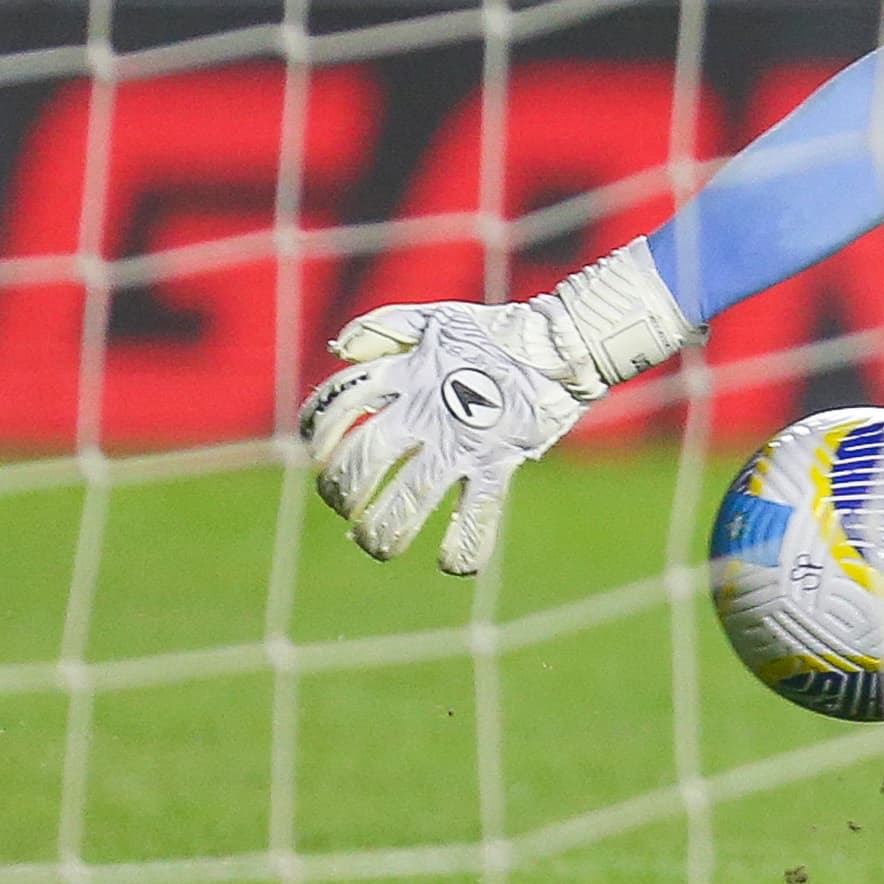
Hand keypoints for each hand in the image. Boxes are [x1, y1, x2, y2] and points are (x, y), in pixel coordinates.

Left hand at [294, 245, 687, 574]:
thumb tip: (340, 350)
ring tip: (377, 544)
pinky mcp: (500, 462)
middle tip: (344, 507)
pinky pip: (478, 515)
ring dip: (383, 532)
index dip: (319, 432)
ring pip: (409, 499)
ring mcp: (465, 440)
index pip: (341, 403)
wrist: (565, 345)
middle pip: (365, 460)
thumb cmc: (496, 334)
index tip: (319, 453)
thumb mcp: (436, 319)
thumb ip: (384, 328)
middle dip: (342, 491)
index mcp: (409, 375)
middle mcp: (429, 410)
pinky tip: (450, 564)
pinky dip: (463, 547)